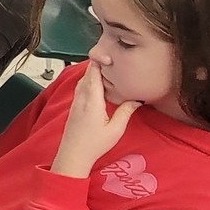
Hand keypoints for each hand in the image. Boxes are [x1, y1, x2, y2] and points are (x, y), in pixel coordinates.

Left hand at [51, 62, 141, 177]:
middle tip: (109, 56)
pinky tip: (94, 84)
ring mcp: (75, 103)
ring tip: (104, 68)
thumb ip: (126, 112)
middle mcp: (81, 99)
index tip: (107, 53)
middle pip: (87, 76)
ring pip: (82, 82)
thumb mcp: (115, 129)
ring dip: (91, 73)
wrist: (72, 156)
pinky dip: (87, 82)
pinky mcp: (73, 108)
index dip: (99, 62)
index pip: (93, 75)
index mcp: (92, 101)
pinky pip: (80, 89)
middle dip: (97, 65)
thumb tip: (137, 100)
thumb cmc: (94, 145)